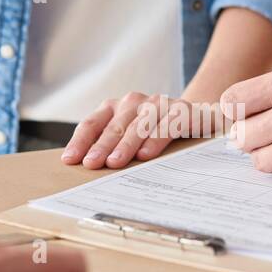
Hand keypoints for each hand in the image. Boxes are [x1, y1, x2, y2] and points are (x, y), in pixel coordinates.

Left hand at [62, 92, 222, 169]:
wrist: (200, 121)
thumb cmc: (157, 135)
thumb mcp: (132, 139)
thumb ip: (111, 148)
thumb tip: (85, 169)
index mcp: (116, 108)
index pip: (92, 124)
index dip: (80, 142)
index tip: (71, 161)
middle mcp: (135, 102)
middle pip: (114, 127)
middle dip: (101, 147)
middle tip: (92, 165)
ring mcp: (159, 104)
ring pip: (138, 126)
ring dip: (125, 145)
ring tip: (114, 163)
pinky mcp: (181, 110)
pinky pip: (166, 125)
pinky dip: (155, 140)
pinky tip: (146, 154)